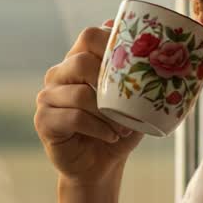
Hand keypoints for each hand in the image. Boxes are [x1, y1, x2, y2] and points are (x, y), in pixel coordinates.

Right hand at [34, 22, 143, 184]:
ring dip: (107, 114)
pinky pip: (73, 117)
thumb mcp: (134, 101)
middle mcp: (59, 74)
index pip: (89, 36)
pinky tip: (110, 136)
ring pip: (80, 93)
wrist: (101, 166)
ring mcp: (48, 96)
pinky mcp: (43, 120)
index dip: (111, 44)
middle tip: (128, 105)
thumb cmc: (118, 129)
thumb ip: (138, 73)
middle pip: (81, 61)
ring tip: (122, 127)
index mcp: (79, 60)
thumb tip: (158, 43)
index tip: (134, 63)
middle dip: (110, 84)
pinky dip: (98, 128)